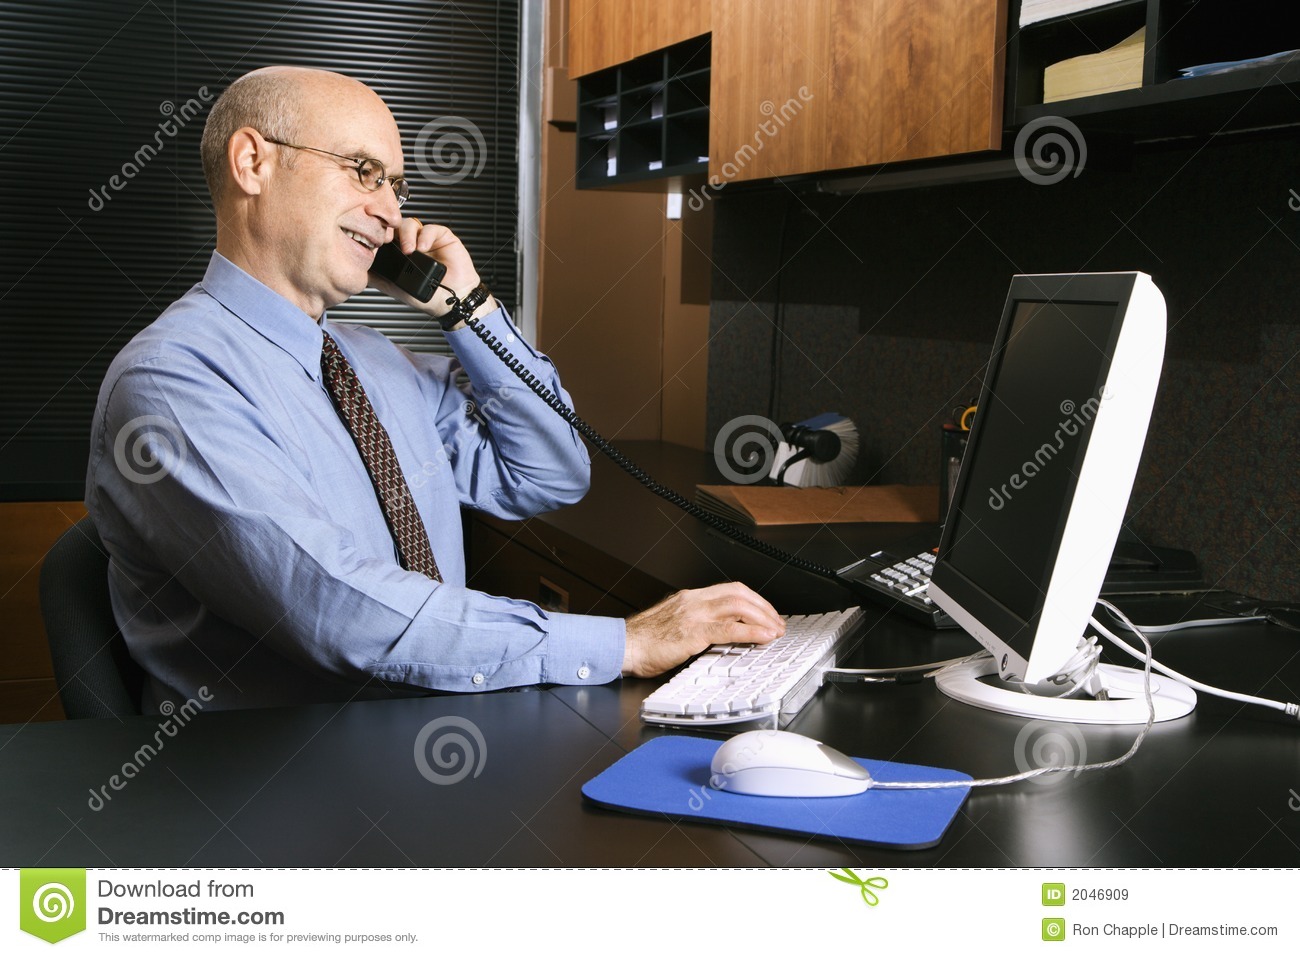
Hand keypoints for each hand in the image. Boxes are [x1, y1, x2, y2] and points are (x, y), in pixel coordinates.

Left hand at [369, 217, 493, 324]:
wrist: (452, 301)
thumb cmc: (428, 295)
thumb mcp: (396, 288)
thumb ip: (378, 278)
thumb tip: (360, 271)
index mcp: (399, 251)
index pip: (385, 235)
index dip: (379, 235)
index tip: (375, 243)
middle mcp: (412, 242)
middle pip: (396, 225)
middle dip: (390, 231)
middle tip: (387, 241)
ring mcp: (426, 239)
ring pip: (411, 224)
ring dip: (407, 236)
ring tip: (409, 251)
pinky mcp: (442, 236)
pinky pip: (431, 228)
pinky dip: (425, 236)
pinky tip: (423, 249)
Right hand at [622, 582, 784, 677]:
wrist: (623, 647)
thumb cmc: (643, 642)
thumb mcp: (673, 624)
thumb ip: (695, 623)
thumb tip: (718, 632)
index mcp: (690, 598)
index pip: (731, 589)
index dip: (754, 599)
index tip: (766, 612)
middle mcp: (694, 601)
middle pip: (739, 594)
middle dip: (764, 607)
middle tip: (778, 622)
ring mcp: (694, 614)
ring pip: (738, 607)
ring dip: (763, 618)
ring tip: (776, 631)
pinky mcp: (693, 632)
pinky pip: (729, 628)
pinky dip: (752, 631)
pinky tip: (764, 637)